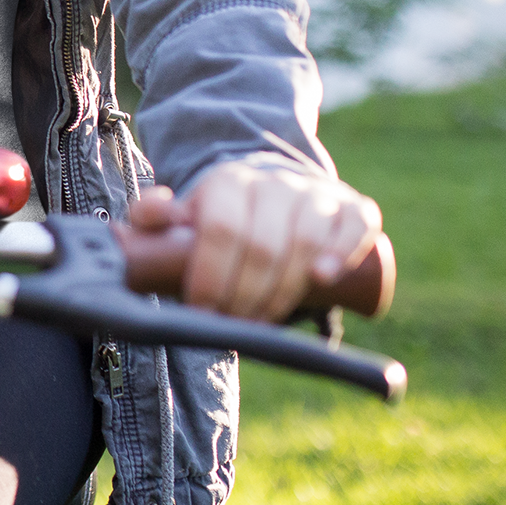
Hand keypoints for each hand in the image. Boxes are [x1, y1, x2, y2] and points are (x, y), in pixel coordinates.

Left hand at [128, 162, 381, 320]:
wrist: (275, 195)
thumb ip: (155, 216)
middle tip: (234, 323)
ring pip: (305, 240)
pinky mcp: (354, 209)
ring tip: (265, 319)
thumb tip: (151, 216)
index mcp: (229, 181)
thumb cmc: (226, 218)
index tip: (203, 309)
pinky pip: (355, 225)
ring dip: (284, 289)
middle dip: (245, 293)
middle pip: (262, 243)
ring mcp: (318, 194)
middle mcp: (275, 182)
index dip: (211, 273)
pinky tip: (322, 278)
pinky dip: (340, 251)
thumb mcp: (186, 216)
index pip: (221, 227)